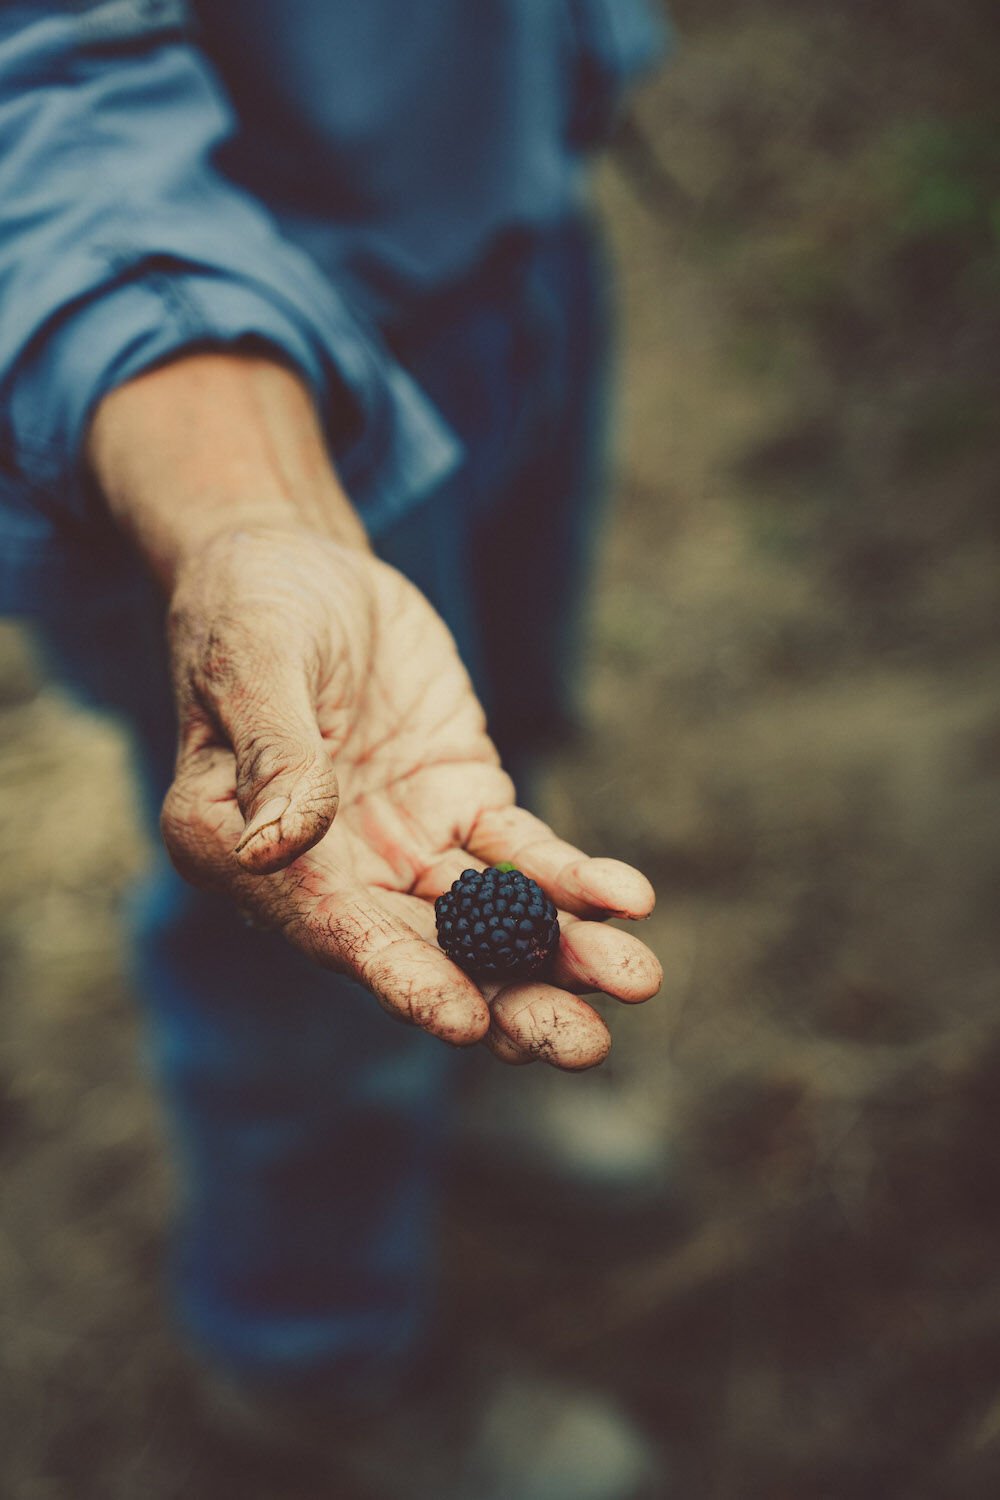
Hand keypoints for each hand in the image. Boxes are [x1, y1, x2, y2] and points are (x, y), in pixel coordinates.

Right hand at [161, 527, 661, 1067]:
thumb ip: (273, 755)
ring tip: (637, 978)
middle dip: (508, 1002)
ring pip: (488, 920)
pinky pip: (522, 855)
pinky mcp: (462, 806)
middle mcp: (329, 874)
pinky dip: (574, 879)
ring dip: (561, 954)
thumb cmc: (250, 610)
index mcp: (248, 857)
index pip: (332, 931)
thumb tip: (277, 845)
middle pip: (426, 954)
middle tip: (584, 1046)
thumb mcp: (252, 664)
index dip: (401, 977)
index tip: (465, 1020)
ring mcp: (404, 846)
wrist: (299, 567)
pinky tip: (629, 897)